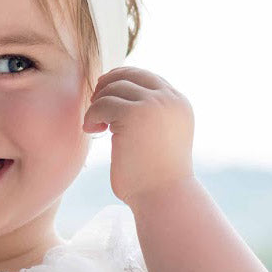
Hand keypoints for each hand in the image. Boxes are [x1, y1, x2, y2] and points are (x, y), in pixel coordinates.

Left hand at [82, 67, 194, 207]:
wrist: (163, 196)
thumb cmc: (155, 177)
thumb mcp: (159, 138)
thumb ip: (149, 116)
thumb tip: (118, 98)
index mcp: (179, 103)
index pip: (145, 78)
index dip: (121, 83)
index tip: (106, 101)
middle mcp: (170, 99)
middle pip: (129, 75)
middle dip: (107, 87)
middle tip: (96, 108)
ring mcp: (154, 104)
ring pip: (113, 88)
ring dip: (98, 105)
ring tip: (96, 126)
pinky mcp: (134, 114)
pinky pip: (102, 103)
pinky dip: (92, 115)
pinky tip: (92, 131)